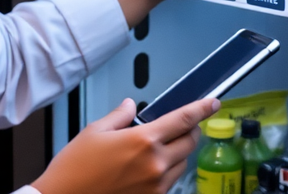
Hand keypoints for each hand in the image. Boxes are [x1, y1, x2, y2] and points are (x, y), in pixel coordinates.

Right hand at [32, 96, 219, 193]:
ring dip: (177, 153)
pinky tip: (147, 167)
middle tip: (180, 125)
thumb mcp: (94, 132)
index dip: (202, 109)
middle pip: (189, 142)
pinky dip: (166, 171)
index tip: (213, 102)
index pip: (184, 119)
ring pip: (181, 164)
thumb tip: (131, 106)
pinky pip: (169, 182)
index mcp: (143, 141)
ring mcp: (155, 186)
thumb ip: (120, 116)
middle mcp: (155, 164)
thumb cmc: (74, 169)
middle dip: (189, 130)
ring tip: (155, 149)